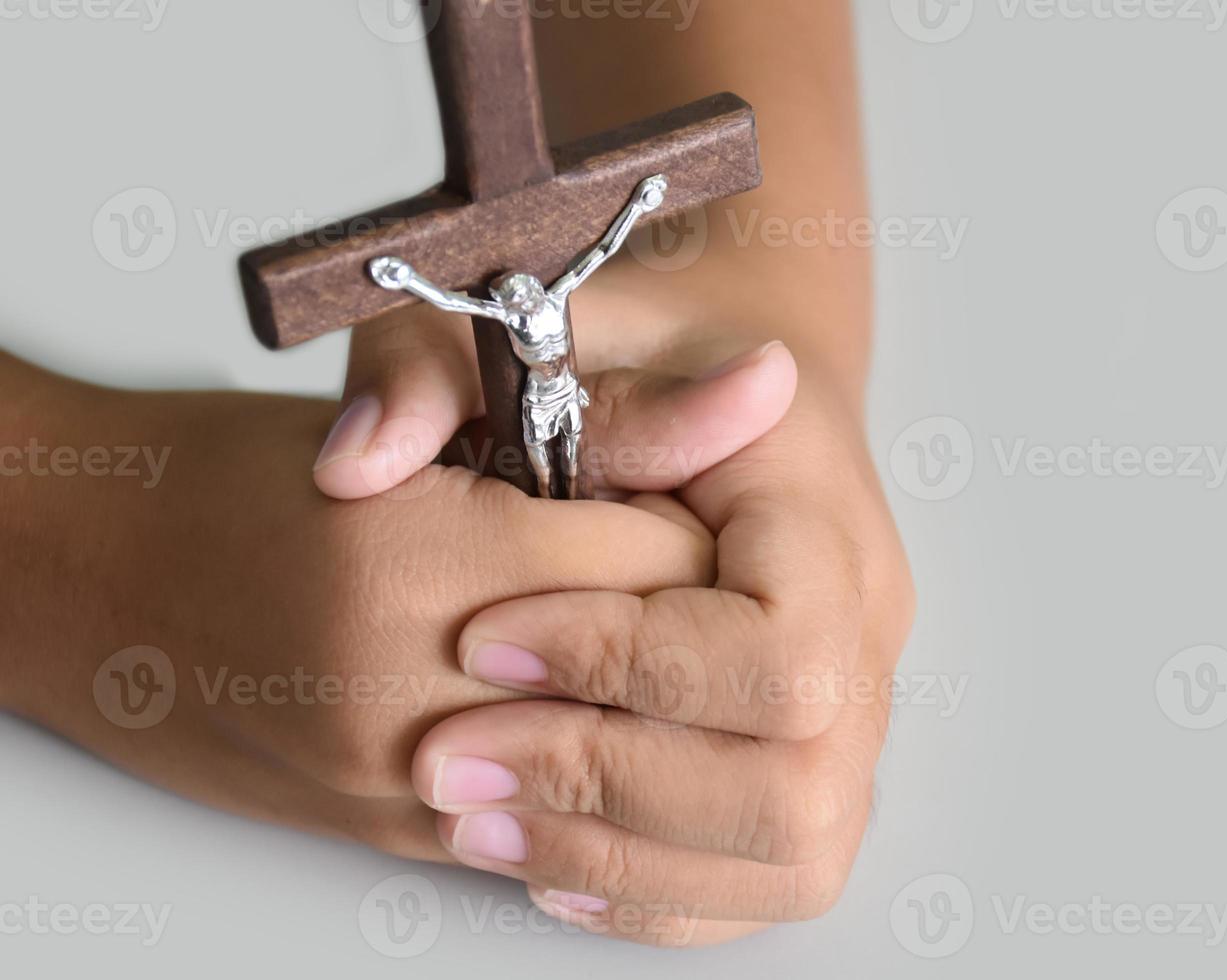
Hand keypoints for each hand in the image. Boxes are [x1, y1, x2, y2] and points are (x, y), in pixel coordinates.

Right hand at [0, 348, 785, 863]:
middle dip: (687, 606)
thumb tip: (768, 381)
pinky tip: (581, 686)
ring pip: (621, 748)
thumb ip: (603, 405)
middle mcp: (411, 695)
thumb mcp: (424, 407)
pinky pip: (558, 807)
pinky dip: (592, 742)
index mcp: (419, 567)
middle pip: (656, 668)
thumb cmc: (244, 478)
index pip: (660, 570)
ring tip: (622, 613)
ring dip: (646, 681)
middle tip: (667, 548)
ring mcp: (405, 781)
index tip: (679, 487)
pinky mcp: (401, 831)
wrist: (100, 585)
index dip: (692, 518)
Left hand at [322, 310, 913, 945]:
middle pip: (796, 777)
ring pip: (795, 849)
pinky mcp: (822, 755)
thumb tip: (352, 463)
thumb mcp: (544, 321)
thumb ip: (442, 370)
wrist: (740, 362)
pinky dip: (662, 893)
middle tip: (448, 763)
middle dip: (610, 782)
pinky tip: (548, 863)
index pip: (775, 644)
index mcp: (817, 504)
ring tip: (478, 825)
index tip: (480, 639)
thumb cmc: (652, 346)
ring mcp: (857, 698)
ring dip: (629, 857)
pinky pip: (775, 875)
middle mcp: (865, 615)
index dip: (626, 661)